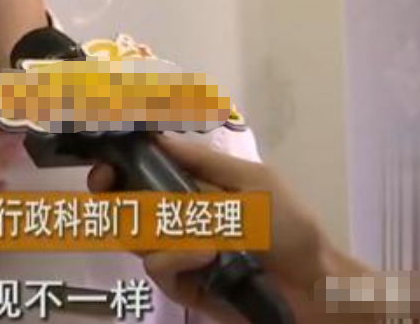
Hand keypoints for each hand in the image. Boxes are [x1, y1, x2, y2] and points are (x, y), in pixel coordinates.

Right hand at [88, 135, 372, 322]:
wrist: (314, 286)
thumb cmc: (290, 225)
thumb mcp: (252, 179)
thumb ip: (203, 160)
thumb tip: (157, 134)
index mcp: (195, 188)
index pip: (144, 173)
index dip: (118, 166)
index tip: (105, 160)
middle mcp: (180, 219)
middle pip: (126, 205)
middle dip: (112, 193)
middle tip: (107, 186)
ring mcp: (179, 254)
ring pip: (136, 237)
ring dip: (159, 228)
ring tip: (194, 230)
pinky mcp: (182, 286)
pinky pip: (159, 268)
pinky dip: (178, 258)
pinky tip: (205, 256)